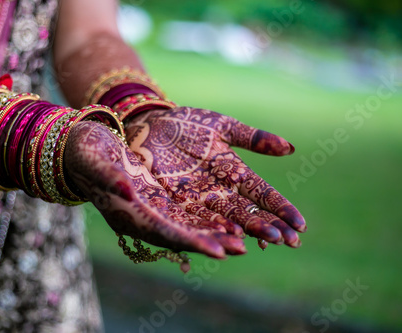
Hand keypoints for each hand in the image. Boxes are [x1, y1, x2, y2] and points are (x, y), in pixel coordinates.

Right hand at [63, 121, 246, 260]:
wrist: (77, 145)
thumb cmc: (81, 151)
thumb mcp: (93, 159)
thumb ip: (109, 177)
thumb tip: (127, 191)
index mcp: (124, 213)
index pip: (161, 232)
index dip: (190, 241)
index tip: (217, 250)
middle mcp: (138, 216)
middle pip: (179, 234)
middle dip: (208, 242)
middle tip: (241, 249)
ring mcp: (147, 207)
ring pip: (184, 224)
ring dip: (211, 232)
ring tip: (241, 239)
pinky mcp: (154, 196)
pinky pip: (182, 209)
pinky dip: (202, 215)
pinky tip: (224, 216)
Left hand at [125, 107, 305, 247]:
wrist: (148, 125)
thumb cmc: (186, 124)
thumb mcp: (222, 127)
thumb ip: (252, 138)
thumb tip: (290, 148)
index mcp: (234, 172)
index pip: (263, 193)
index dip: (281, 208)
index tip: (300, 225)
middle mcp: (220, 190)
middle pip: (248, 211)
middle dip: (269, 226)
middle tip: (289, 241)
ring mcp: (199, 199)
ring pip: (226, 219)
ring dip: (245, 231)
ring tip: (264, 242)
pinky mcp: (176, 203)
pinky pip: (196, 220)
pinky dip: (213, 230)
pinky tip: (228, 240)